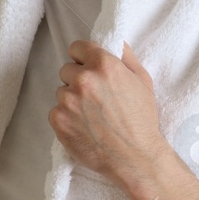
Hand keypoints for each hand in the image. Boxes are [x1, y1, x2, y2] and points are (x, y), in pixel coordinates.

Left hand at [48, 40, 174, 193]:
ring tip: (92, 116)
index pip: (77, 47)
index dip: (82, 58)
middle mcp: (83, 79)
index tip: (87, 67)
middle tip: (95, 98)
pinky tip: (84, 127)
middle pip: (67, 70)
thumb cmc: (141, 120)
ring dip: (72, 100)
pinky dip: (66, 117)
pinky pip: (56, 110)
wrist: (135, 158)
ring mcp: (67, 99)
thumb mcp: (142, 81)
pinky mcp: (57, 119)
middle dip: (78, 80)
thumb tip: (114, 41)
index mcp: (104, 65)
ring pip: (61, 92)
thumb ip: (126, 56)